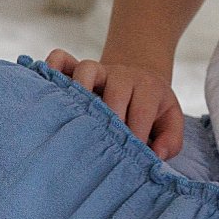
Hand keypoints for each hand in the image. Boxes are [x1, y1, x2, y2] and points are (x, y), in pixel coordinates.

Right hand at [43, 48, 183, 159]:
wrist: (141, 77)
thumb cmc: (154, 108)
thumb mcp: (171, 121)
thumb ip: (171, 141)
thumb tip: (155, 156)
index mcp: (148, 88)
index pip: (140, 113)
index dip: (134, 136)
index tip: (129, 158)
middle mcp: (122, 76)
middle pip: (114, 92)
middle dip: (108, 121)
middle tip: (101, 145)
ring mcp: (99, 70)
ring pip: (87, 70)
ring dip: (80, 92)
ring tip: (75, 118)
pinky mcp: (77, 68)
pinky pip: (62, 60)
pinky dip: (53, 69)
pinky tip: (47, 88)